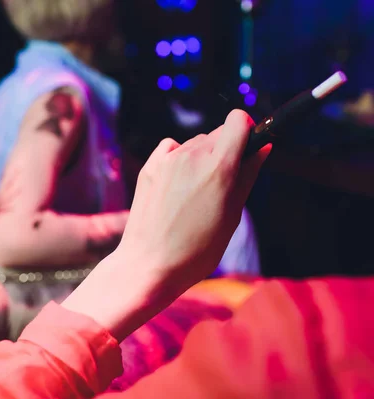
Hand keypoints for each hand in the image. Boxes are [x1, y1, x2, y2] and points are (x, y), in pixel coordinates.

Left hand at [62, 110, 270, 340]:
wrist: (149, 265)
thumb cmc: (196, 249)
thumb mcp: (232, 215)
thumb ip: (248, 175)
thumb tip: (263, 147)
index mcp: (218, 167)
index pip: (239, 120)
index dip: (247, 130)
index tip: (247, 147)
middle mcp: (191, 155)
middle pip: (218, 134)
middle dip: (225, 151)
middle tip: (222, 186)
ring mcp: (166, 159)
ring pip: (194, 143)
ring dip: (201, 158)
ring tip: (195, 195)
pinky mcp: (149, 167)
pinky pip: (171, 149)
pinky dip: (177, 160)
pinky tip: (176, 187)